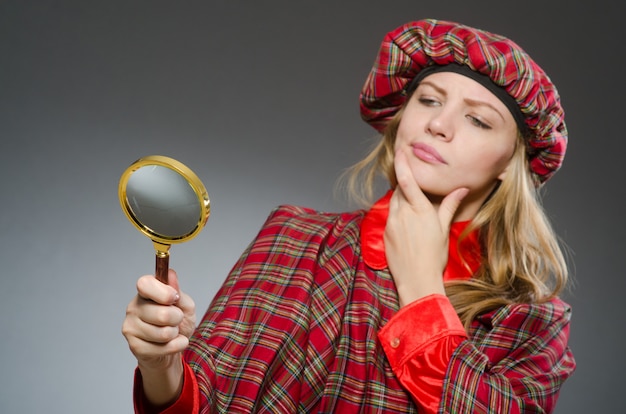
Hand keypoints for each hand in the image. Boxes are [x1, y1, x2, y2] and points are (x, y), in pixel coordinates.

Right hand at [121, 268, 195, 404]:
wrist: (173, 347)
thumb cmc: (177, 321)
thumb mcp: (183, 302)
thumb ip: (176, 288)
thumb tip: (170, 273)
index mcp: (144, 292)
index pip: (144, 283)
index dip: (162, 291)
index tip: (174, 297)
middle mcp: (133, 308)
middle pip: (162, 312)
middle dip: (178, 318)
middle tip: (178, 320)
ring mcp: (131, 328)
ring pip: (163, 331)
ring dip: (177, 333)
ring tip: (175, 332)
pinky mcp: (134, 347)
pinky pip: (164, 347)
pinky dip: (177, 345)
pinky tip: (174, 343)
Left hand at [384, 150, 468, 305]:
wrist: (417, 279)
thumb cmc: (434, 256)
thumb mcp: (443, 229)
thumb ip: (449, 206)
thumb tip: (461, 189)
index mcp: (418, 210)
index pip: (407, 180)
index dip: (402, 164)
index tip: (400, 151)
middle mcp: (402, 214)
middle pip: (399, 190)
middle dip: (405, 184)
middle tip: (414, 183)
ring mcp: (391, 223)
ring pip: (393, 202)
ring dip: (401, 199)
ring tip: (413, 207)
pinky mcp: (385, 233)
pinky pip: (390, 217)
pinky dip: (397, 214)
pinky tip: (407, 224)